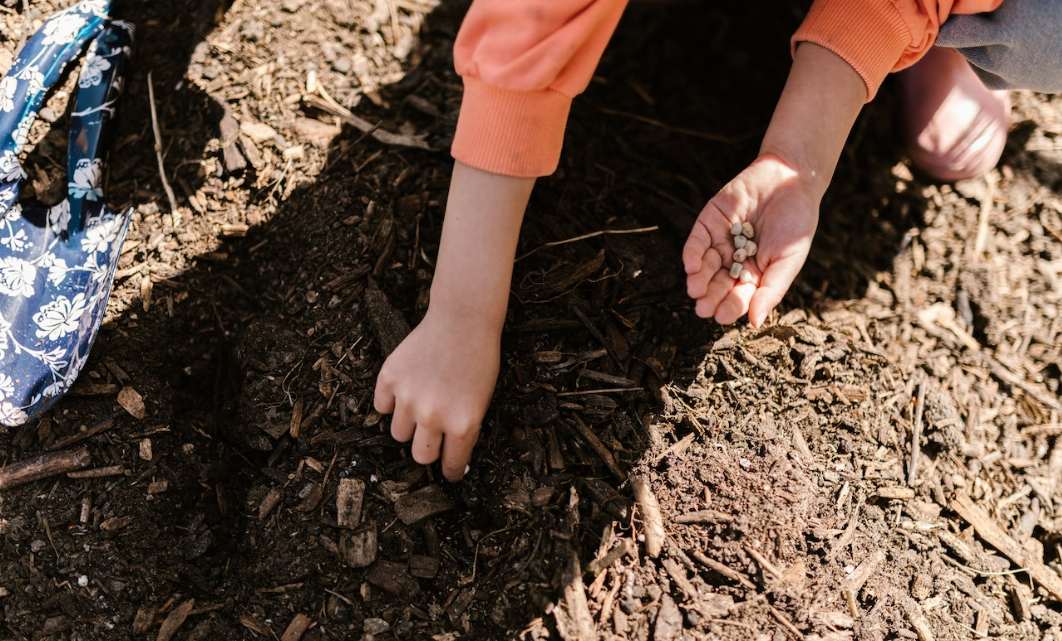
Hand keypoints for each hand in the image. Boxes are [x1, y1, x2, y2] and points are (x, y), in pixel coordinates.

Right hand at [373, 309, 500, 481]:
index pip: (451, 465)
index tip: (450, 473)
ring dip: (409, 425)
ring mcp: (408, 397)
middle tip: (434, 434)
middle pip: (420, 456)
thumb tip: (447, 457)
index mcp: (462, 424)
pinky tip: (406, 388)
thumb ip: (463, 429)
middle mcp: (433, 415)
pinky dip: (391, 402)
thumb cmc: (478, 360)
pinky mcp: (389, 378)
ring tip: (421, 404)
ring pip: (398, 434)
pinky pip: (381, 406)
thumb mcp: (481, 401)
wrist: (463, 320)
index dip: (451, 471)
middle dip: (428, 449)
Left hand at [682, 153, 818, 326]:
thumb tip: (755, 323)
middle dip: (709, 296)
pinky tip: (691, 266)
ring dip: (698, 279)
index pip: (738, 296)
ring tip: (695, 290)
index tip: (721, 316)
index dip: (729, 307)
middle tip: (702, 308)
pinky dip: (692, 254)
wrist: (792, 179)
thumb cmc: (797, 223)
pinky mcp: (710, 222)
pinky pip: (697, 241)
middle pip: (718, 284)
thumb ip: (771, 290)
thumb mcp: (789, 260)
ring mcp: (721, 241)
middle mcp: (734, 261)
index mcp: (755, 275)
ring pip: (705, 266)